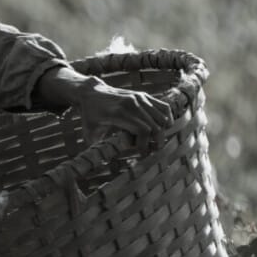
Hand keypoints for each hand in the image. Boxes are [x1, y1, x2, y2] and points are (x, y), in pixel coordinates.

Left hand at [36, 67, 175, 142]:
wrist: (92, 92)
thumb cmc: (90, 115)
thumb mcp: (89, 132)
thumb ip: (97, 147)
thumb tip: (103, 163)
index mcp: (119, 113)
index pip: (143, 130)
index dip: (145, 145)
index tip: (140, 153)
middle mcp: (132, 104)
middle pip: (155, 126)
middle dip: (155, 142)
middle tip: (151, 151)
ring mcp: (140, 98)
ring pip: (162, 118)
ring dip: (161, 132)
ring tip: (153, 140)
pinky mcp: (144, 95)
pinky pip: (164, 107)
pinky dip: (167, 119)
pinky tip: (163, 127)